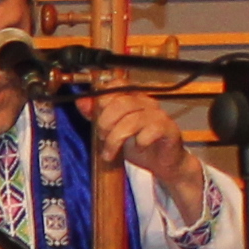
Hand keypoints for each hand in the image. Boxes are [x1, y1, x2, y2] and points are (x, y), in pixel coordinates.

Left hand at [86, 88, 210, 218]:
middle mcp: (147, 102)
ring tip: (110, 152)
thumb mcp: (112, 130)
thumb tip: (80, 102)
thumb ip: (97, 115)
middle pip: (121, 103)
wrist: (162, 163)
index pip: (116, 85)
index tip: (95, 119)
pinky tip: (137, 150)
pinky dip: (138, 143)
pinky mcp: (168, 129)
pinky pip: (149, 132)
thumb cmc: (137, 144)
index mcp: (133, 98)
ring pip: (132, 120)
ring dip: (115, 139)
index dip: (102, 101)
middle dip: (105, 123)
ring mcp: (158, 115)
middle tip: (102, 138)